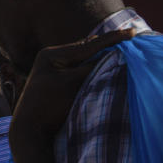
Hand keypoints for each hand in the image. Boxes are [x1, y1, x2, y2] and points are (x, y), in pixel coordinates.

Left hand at [11, 29, 133, 142]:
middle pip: (86, 50)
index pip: (88, 45)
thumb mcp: (73, 85)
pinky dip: (95, 68)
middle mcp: (51, 58)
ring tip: (125, 48)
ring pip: (85, 60)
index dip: (112, 39)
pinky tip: (108, 65)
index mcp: (51, 55)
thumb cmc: (49, 107)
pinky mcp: (59, 82)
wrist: (29, 130)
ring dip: (103, 57)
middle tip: (133, 36)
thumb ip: (92, 68)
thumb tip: (113, 54)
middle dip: (108, 45)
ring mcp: (55, 70)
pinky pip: (81, 71)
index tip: (133, 32)